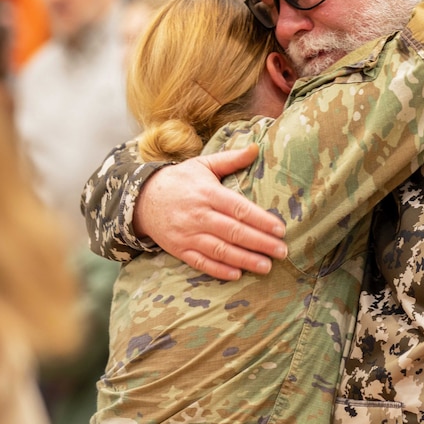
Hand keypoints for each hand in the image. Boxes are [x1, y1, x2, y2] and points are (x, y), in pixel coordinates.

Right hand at [133, 144, 286, 280]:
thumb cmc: (180, 180)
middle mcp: (198, 215)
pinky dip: (219, 270)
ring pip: (220, 250)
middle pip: (233, 231)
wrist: (142, 198)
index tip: (280, 229)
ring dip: (245, 260)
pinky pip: (201, 262)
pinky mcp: (179, 249)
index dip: (261, 220)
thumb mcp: (203, 164)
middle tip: (282, 251)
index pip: (239, 208)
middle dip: (260, 243)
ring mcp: (187, 234)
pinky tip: (237, 274)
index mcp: (208, 194)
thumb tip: (256, 148)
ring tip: (266, 266)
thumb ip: (230, 159)